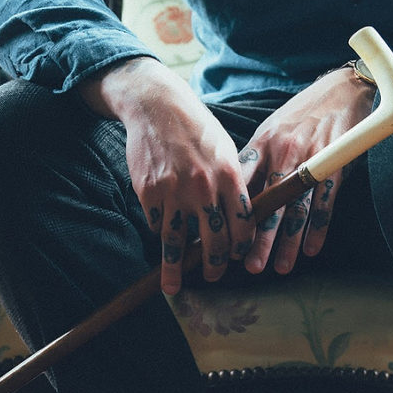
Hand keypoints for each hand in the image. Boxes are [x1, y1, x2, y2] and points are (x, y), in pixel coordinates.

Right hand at [78, 57, 254, 293]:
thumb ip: (235, 184)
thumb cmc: (198, 130)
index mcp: (229, 176)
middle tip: (212, 275)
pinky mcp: (149, 191)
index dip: (242, 247)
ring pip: (177, 241)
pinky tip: (162, 237)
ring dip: (176, 267)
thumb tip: (243, 219)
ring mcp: (174, 191)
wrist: (158, 107)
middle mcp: (204, 187)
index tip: (238, 257)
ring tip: (174, 285)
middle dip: (214, 265)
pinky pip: (156, 223)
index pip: (243, 224)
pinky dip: (160, 232)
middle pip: (213, 240)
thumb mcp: (227, 151)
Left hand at [239, 66, 375, 274]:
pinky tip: (311, 249)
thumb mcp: (270, 129)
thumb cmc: (301, 113)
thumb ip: (254, 160)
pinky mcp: (335, 167)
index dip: (231, 213)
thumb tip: (236, 194)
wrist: (342, 90)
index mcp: (263, 144)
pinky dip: (318, 228)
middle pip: (268, 204)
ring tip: (280, 267)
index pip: (241, 184)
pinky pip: (324, 204)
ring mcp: (310, 162)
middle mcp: (284, 154)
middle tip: (249, 266)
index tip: (222, 239)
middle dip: (258, 239)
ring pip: (296, 210)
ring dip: (288, 242)